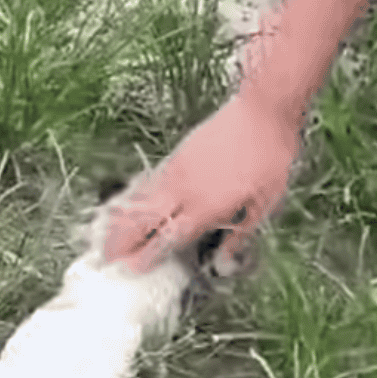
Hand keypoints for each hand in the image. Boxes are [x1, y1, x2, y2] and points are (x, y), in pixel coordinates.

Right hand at [100, 88, 302, 273]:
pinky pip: (149, 182)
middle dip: (123, 240)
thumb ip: (240, 235)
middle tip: (107, 257)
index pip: (168, 237)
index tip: (131, 269)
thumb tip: (224, 261)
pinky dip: (134, 198)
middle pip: (144, 219)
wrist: (262, 109)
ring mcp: (177, 168)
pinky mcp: (177, 154)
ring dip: (122, 220)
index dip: (147, 255)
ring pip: (141, 199)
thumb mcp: (264, 204)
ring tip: (107, 237)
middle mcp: (184, 188)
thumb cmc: (269, 156)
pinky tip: (128, 206)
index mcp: (206, 206)